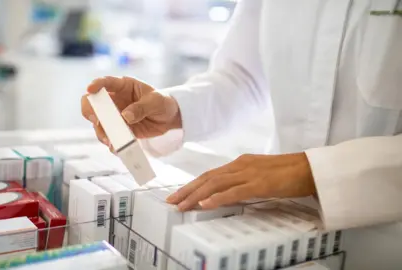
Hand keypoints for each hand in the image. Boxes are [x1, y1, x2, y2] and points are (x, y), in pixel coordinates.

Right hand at [81, 76, 181, 148]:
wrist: (169, 118)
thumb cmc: (162, 102)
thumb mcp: (156, 102)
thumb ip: (142, 107)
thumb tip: (125, 116)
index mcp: (123, 86)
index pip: (106, 82)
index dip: (96, 84)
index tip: (90, 89)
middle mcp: (114, 100)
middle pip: (92, 103)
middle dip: (90, 111)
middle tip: (97, 120)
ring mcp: (114, 116)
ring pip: (98, 123)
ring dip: (101, 132)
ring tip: (110, 140)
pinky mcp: (119, 130)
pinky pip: (109, 137)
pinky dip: (111, 143)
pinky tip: (116, 147)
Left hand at [166, 153, 316, 210]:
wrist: (310, 169)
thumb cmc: (288, 173)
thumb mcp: (260, 175)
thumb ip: (243, 181)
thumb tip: (227, 193)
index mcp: (240, 163)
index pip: (210, 174)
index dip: (193, 184)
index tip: (178, 194)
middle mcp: (240, 165)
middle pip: (208, 178)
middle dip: (187, 190)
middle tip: (171, 202)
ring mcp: (249, 173)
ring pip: (215, 184)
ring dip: (196, 195)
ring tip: (181, 205)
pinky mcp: (259, 183)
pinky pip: (234, 192)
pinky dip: (217, 198)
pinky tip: (204, 205)